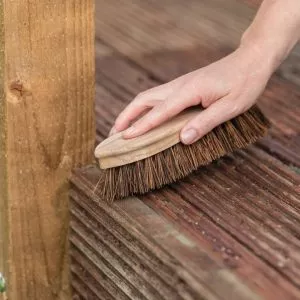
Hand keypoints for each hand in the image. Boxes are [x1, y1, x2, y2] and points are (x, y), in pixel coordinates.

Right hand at [111, 47, 273, 143]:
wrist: (250, 61)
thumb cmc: (244, 84)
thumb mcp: (230, 107)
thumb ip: (205, 123)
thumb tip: (182, 139)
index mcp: (188, 91)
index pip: (159, 112)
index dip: (141, 126)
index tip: (125, 138)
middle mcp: (178, 86)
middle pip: (143, 100)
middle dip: (126, 116)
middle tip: (114, 134)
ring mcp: (179, 85)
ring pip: (147, 97)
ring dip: (131, 111)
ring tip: (122, 127)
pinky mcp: (182, 86)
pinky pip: (156, 97)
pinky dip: (144, 108)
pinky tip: (143, 117)